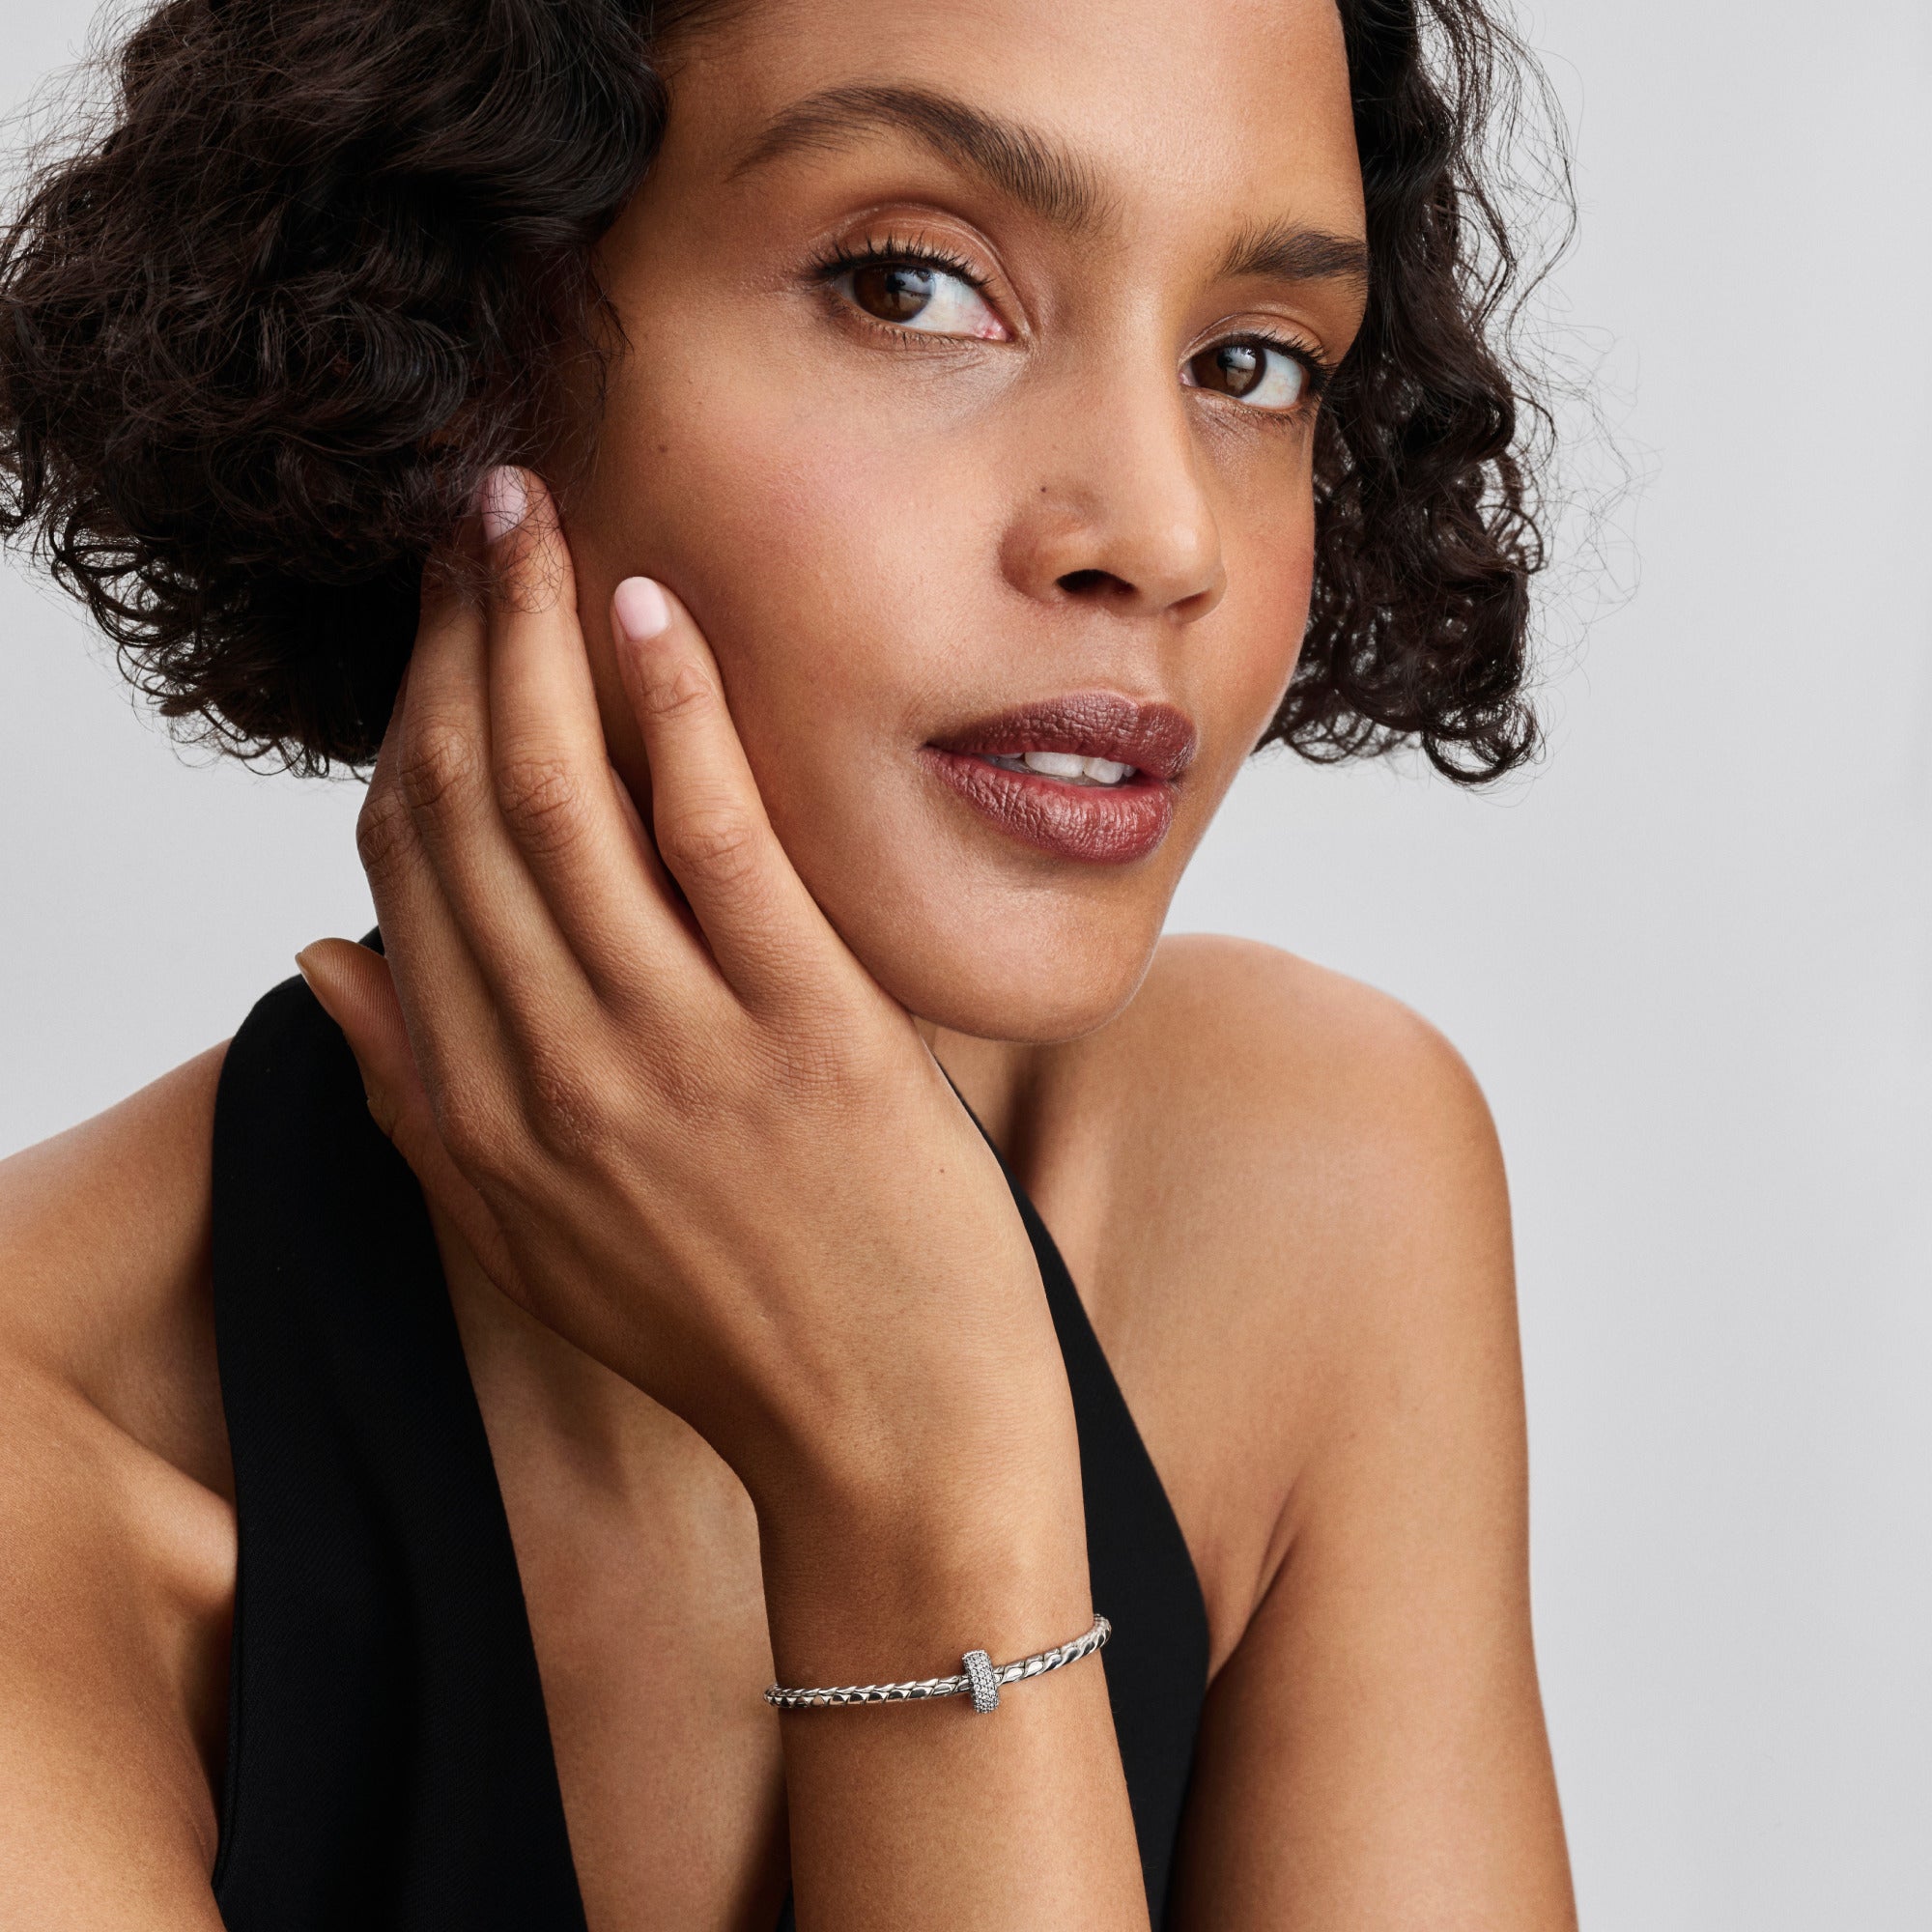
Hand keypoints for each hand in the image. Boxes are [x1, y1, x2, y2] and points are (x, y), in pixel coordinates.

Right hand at [298, 470, 1079, 1561]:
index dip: (406, 730)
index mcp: (476, 1119)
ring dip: (532, 634)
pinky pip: (712, 838)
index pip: (403, 876)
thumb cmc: (732, 1331)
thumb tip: (326, 961)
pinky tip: (642, 606)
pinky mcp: (802, 1030)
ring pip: (562, 801)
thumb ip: (418, 1105)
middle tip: (466, 514)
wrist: (893, 1442)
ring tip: (522, 512)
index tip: (431, 634)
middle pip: (466, 811)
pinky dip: (671, 709)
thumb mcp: (533, 1244)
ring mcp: (674, 1049)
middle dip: (452, 642)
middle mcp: (550, 1071)